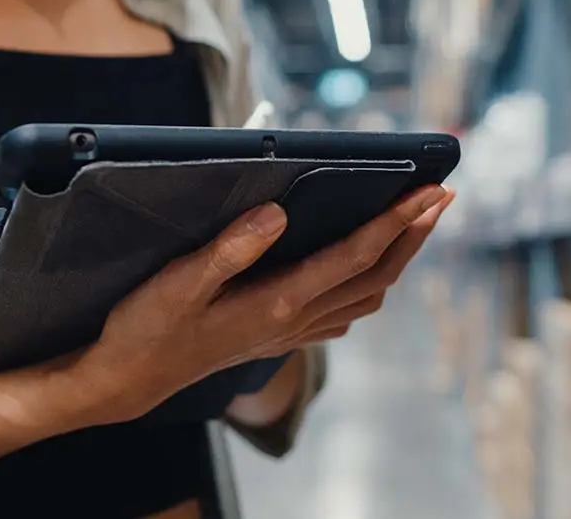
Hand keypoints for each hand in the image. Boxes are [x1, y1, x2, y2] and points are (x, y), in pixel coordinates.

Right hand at [72, 185, 453, 423]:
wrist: (130, 379)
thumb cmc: (150, 329)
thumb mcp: (180, 283)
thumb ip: (231, 248)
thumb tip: (277, 212)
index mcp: (278, 301)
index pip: (355, 255)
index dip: (397, 221)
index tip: (430, 191)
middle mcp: (294, 319)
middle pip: (375, 277)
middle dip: (413, 236)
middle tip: (441, 197)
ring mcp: (288, 333)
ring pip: (364, 297)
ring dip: (395, 261)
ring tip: (411, 226)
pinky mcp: (276, 337)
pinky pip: (340, 314)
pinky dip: (365, 287)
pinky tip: (358, 273)